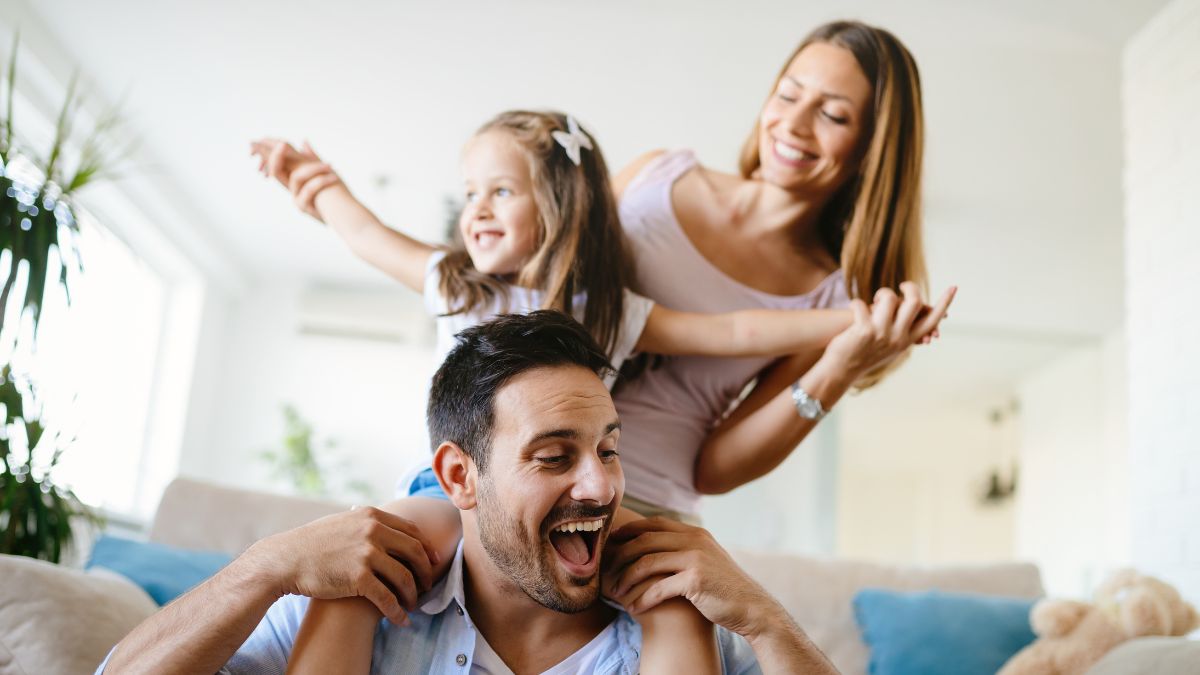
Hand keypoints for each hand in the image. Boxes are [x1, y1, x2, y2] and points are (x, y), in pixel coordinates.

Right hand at [241, 506, 439, 626]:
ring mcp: (366, 553)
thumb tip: (384, 524)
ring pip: (404, 577)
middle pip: (415, 552)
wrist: (284, 560)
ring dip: (412, 595)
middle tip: (427, 586)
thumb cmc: (311, 543)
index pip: (412, 531)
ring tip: (412, 605)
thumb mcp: (343, 522)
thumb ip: (366, 523)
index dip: (426, 548)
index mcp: (372, 516)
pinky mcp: (358, 577)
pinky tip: (401, 620)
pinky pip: (387, 598)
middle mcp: (373, 531)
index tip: (433, 562)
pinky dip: (397, 612)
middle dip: (425, 572)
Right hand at [249, 139, 343, 220]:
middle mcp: (293, 188)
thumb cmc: (336, 194)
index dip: (268, 150)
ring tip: (330, 165)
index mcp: (296, 179)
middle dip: (276, 155)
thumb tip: (303, 141)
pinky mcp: (304, 208)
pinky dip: (322, 181)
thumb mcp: (323, 173)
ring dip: (314, 168)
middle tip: (283, 145)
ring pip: (297, 177)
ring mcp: (297, 198)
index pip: (278, 162)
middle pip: (277, 170)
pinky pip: (309, 190)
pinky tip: (335, 177)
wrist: (346, 216)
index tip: (263, 137)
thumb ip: (311, 158)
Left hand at [603, 517, 784, 639]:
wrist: (751, 608)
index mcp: (695, 533)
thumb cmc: (724, 588)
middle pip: (645, 541)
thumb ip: (686, 549)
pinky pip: (658, 587)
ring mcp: (696, 558)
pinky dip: (642, 598)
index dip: (630, 531)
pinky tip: (634, 608)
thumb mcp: (707, 559)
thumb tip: (657, 547)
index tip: (613, 543)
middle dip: (621, 556)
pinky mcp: (695, 580)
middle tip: (607, 571)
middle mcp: (695, 540)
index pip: (654, 523)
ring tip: (616, 592)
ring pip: (647, 563)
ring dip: (627, 579)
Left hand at [823, 282, 955, 378]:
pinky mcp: (863, 330)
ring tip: (874, 300)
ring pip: (890, 298)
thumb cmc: (863, 354)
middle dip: (909, 287)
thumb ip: (901, 331)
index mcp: (906, 341)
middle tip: (901, 285)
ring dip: (881, 294)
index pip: (931, 321)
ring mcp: (881, 334)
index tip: (954, 287)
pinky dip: (856, 303)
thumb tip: (915, 311)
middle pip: (914, 302)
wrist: (840, 371)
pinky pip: (863, 304)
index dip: (944, 303)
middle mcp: (897, 338)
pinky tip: (853, 307)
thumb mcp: (888, 347)